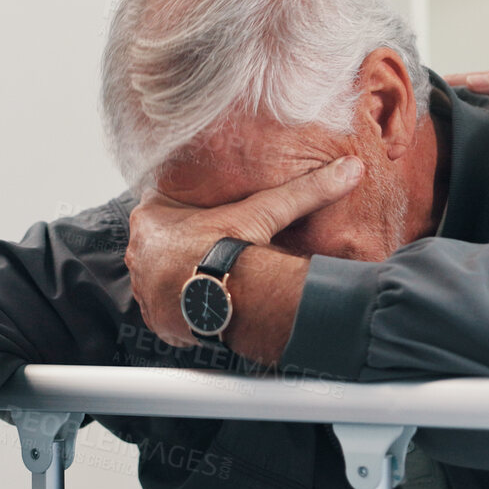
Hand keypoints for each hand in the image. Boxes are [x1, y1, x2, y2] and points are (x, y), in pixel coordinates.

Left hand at [126, 156, 362, 348]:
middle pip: (158, 246)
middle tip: (209, 252)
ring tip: (210, 280)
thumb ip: (304, 191)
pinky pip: (166, 313)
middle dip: (181, 250)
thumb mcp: (265, 211)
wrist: (223, 298)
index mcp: (151, 219)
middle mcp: (140, 255)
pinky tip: (206, 304)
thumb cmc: (229, 250)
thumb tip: (348, 169)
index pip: (159, 208)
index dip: (182, 213)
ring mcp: (145, 289)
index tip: (204, 222)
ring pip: (160, 280)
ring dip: (181, 281)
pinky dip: (184, 310)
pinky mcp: (155, 319)